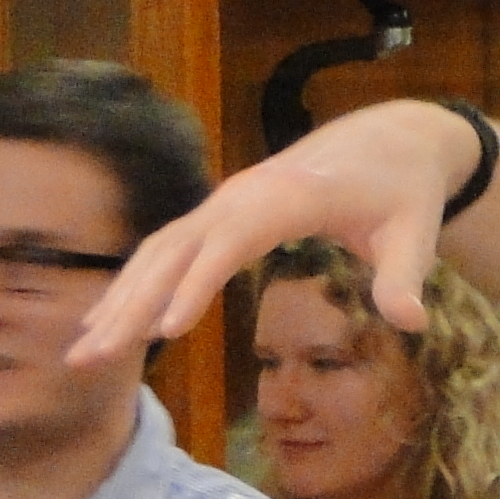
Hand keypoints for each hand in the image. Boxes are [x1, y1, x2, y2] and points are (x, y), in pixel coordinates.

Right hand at [70, 98, 479, 365]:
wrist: (394, 141)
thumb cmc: (403, 190)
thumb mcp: (416, 232)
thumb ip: (405, 276)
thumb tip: (411, 320)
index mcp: (289, 197)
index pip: (231, 241)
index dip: (196, 283)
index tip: (165, 330)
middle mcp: (245, 195)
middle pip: (177, 249)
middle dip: (132, 302)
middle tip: (91, 357)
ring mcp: (227, 201)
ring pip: (160, 249)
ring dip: (120, 297)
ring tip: (83, 351)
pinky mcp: (221, 213)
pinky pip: (169, 248)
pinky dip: (135, 282)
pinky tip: (109, 321)